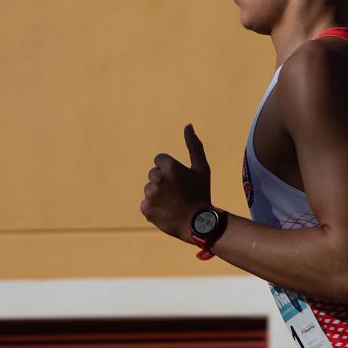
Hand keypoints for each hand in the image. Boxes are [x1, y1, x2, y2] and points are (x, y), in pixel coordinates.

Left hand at [141, 124, 211, 240]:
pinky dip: (155, 207)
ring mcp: (150, 194)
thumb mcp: (202, 168)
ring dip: (159, 195)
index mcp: (169, 167)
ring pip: (150, 189)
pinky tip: (168, 211)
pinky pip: (147, 204)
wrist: (199, 223)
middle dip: (163, 182)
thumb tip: (188, 125)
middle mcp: (157, 178)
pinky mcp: (145, 208)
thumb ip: (194, 145)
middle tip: (178, 193)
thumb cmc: (201, 193)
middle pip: (153, 175)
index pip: (159, 160)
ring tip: (174, 203)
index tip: (180, 180)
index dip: (171, 170)